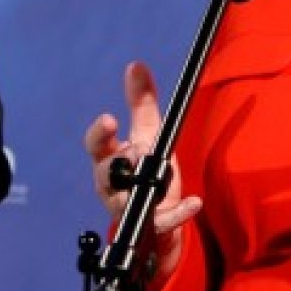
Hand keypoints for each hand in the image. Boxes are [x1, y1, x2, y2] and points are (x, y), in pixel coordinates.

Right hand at [83, 61, 202, 275]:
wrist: (159, 218)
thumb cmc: (147, 170)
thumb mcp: (148, 133)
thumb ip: (141, 102)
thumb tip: (136, 65)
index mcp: (109, 159)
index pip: (96, 145)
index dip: (100, 133)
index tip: (110, 120)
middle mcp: (112, 185)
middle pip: (104, 175)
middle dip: (114, 165)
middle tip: (133, 153)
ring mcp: (129, 208)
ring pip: (125, 202)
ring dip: (142, 190)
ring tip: (161, 181)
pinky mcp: (151, 226)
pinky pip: (161, 222)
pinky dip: (178, 212)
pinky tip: (194, 203)